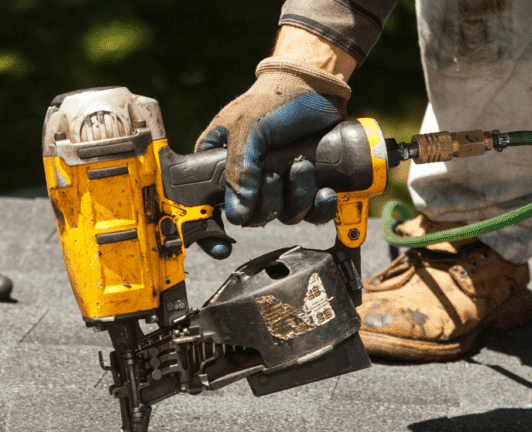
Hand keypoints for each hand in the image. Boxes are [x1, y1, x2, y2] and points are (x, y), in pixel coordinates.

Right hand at [196, 58, 350, 228]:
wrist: (317, 85)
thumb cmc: (274, 98)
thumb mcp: (248, 128)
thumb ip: (239, 169)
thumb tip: (237, 213)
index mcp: (220, 167)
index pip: (206, 208)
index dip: (210, 232)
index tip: (220, 245)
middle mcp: (247, 181)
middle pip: (252, 218)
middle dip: (269, 202)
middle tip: (275, 173)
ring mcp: (278, 185)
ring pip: (282, 217)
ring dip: (297, 198)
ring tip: (303, 167)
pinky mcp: (305, 186)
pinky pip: (310, 213)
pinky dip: (319, 207)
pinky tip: (325, 192)